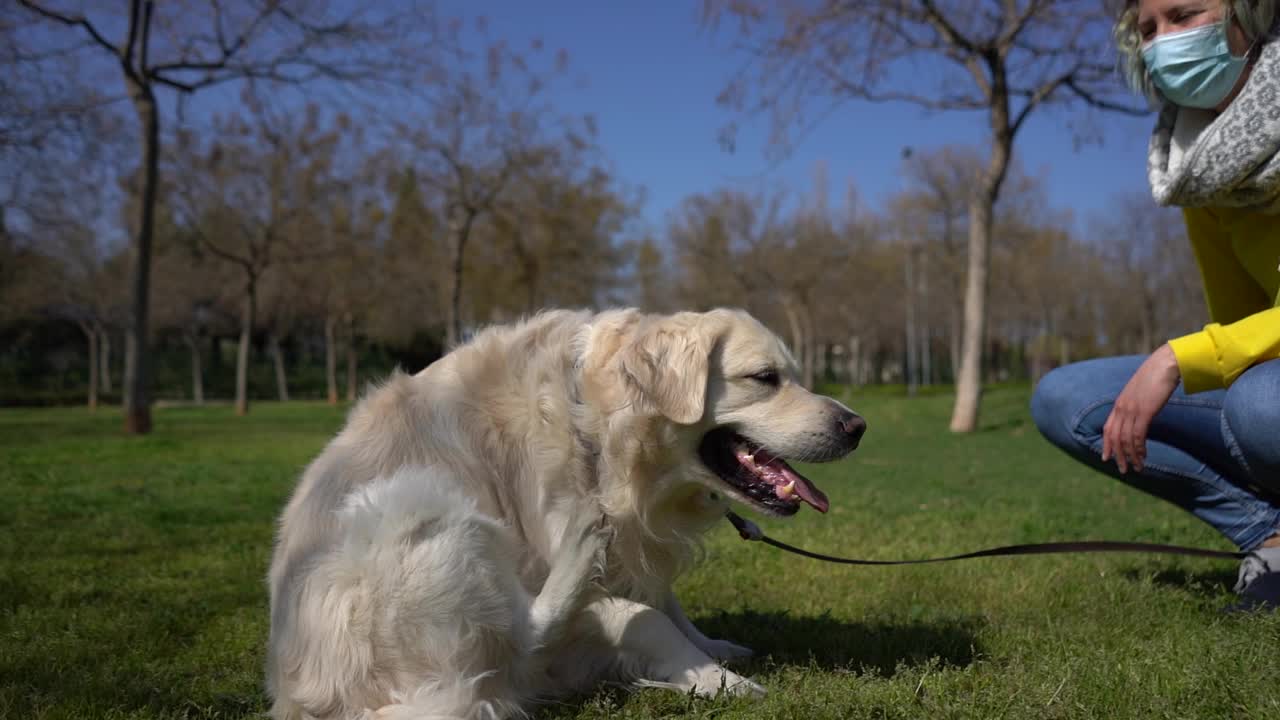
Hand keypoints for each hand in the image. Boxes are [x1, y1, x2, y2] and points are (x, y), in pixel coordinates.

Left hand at [1102, 344, 1180, 473]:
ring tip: (1137, 468)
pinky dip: (1139, 448)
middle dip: (1118, 456)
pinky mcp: (1145, 411)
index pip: (1108, 428)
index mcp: (1120, 403)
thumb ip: (1137, 403)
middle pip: (1114, 437)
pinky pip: (1138, 435)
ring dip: (1130, 456)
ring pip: (1125, 439)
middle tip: (1123, 470)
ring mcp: (1132, 409)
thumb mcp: (1141, 392)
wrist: (1166, 363)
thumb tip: (1140, 413)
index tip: (1106, 458)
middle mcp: (1122, 407)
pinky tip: (1143, 456)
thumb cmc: (1157, 376)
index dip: (1106, 445)